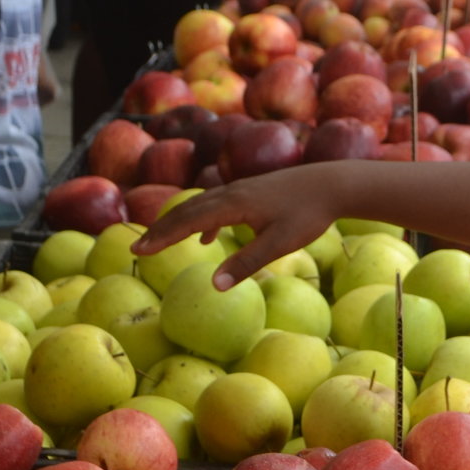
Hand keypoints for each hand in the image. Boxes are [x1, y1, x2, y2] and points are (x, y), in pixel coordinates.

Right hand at [134, 169, 350, 287]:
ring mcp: (241, 189)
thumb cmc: (309, 214)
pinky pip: (216, 204)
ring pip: (199, 204)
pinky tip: (206, 235)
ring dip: (177, 222)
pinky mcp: (251, 191)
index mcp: (233, 205)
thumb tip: (215, 286)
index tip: (139, 251)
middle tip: (137, 248)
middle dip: (161, 230)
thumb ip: (247, 263)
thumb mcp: (280, 244)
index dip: (162, 237)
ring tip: (160, 240)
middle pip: (187, 210)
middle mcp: (231, 193)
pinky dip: (202, 218)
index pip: (187, 222)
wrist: (332, 183)